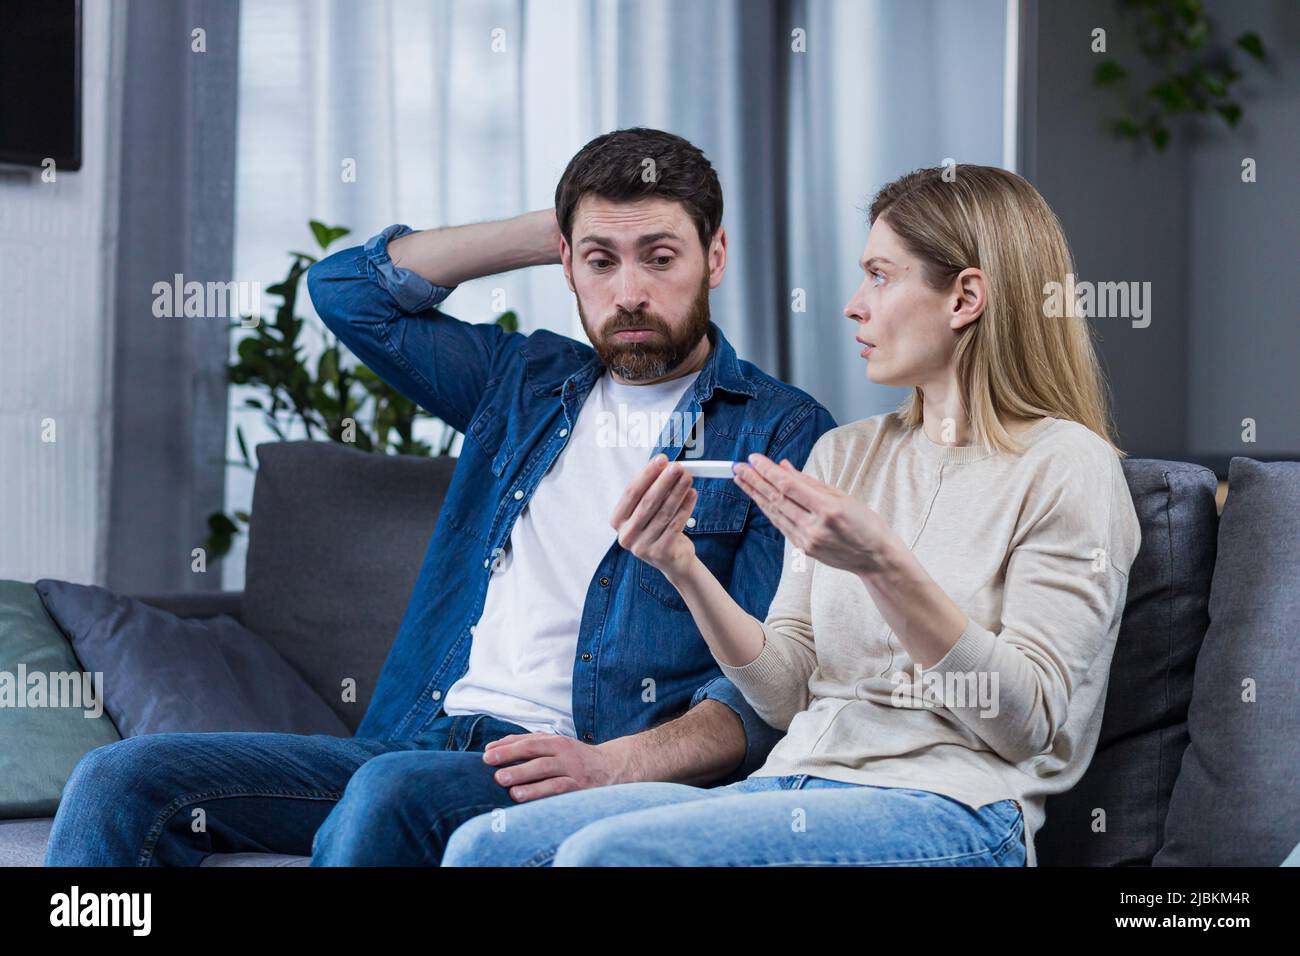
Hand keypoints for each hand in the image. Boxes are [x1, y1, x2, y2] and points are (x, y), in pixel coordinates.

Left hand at [482, 733, 625, 801]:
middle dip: (513, 761)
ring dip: (527, 780)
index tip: (487, 754)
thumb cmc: (576, 758)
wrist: (614, 768)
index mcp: (557, 742)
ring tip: (508, 788)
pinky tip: (527, 799)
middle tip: (493, 769)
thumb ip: (527, 744)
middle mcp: (565, 754)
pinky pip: (560, 790)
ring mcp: (573, 771)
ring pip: (548, 773)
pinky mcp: (580, 788)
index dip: (507, 747)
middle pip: (536, 754)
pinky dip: (543, 794)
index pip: (529, 741)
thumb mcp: (556, 745)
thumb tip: (492, 747)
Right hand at [610, 453, 698, 578]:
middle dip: (664, 481)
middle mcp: (627, 535)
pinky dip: (685, 507)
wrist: (672, 560)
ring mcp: (643, 546)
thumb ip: (650, 490)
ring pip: (664, 512)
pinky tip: (692, 494)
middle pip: (647, 502)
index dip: (646, 474)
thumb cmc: (657, 528)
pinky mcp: (661, 552)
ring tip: (688, 478)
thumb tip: (665, 465)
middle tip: (677, 466)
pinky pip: (676, 524)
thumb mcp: (646, 511)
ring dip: (678, 492)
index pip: (631, 492)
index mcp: (618, 521)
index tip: (661, 460)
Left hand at [732, 453, 898, 574]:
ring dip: (755, 495)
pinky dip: (769, 510)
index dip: (768, 471)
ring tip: (741, 479)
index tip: (754, 459)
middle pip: (776, 499)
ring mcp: (807, 540)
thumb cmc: (866, 524)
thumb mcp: (843, 496)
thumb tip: (784, 466)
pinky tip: (758, 498)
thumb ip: (810, 482)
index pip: (788, 486)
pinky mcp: (804, 549)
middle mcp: (815, 526)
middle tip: (738, 467)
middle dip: (754, 481)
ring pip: (775, 513)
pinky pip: (781, 525)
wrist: (875, 559)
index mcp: (828, 510)